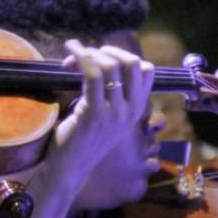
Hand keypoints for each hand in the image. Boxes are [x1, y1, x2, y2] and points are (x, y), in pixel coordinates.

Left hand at [46, 39, 154, 179]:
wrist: (71, 167)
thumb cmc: (82, 138)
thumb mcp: (105, 114)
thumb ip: (109, 94)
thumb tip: (98, 62)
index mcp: (136, 109)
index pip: (147, 71)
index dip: (123, 56)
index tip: (100, 58)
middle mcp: (131, 110)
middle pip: (133, 63)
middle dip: (108, 50)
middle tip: (87, 54)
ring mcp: (115, 112)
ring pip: (110, 66)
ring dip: (89, 52)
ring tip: (72, 53)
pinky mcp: (94, 113)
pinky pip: (92, 74)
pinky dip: (80, 57)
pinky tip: (70, 52)